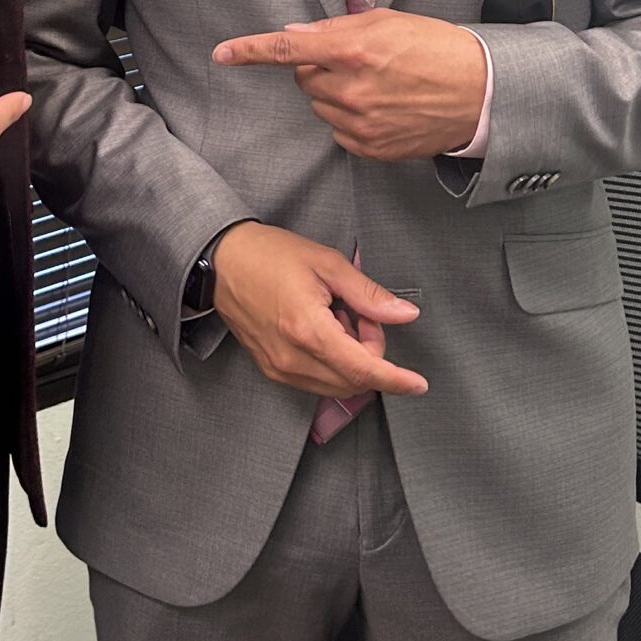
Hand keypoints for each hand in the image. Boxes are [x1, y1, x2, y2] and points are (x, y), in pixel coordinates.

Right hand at [209, 221, 425, 398]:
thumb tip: (405, 314)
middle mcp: (292, 358)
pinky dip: (332, 364)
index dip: (395, 379)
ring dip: (352, 361)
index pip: (363, 370)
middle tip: (363, 316)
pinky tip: (323, 331)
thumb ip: (368, 294)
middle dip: (371, 354)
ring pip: (336, 385)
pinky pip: (315, 381)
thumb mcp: (327, 264)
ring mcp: (279, 367)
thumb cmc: (269, 255)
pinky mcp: (271, 369)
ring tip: (339, 319)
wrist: (221, 261)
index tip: (418, 384)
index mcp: (308, 330)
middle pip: (353, 380)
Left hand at [213, 9, 485, 160]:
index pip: (287, 50)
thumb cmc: (437, 48)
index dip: (250, 50)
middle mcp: (350, 90)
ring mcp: (359, 124)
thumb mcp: (388, 22)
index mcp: (352, 50)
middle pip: (304, 79)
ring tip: (377, 85)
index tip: (223, 54)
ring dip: (334, 94)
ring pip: (319, 106)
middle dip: (320, 68)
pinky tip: (382, 107)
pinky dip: (350, 118)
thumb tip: (296, 35)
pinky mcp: (370, 148)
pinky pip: (338, 131)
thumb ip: (337, 28)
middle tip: (358, 61)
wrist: (479, 93)